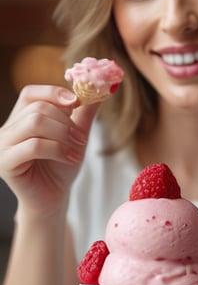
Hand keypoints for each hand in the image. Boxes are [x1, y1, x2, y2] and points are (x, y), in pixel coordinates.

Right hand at [0, 84, 98, 214]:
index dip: (53, 93)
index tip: (76, 102)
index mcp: (19, 118)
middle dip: (65, 121)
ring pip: (35, 123)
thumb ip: (84, 112)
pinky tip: (71, 159)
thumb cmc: (61, 166)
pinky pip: (34, 146)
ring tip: (77, 148)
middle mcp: (7, 129)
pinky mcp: (6, 163)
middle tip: (81, 137)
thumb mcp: (75, 134)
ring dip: (63, 134)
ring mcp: (3, 146)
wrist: (53, 198)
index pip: (30, 93)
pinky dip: (58, 150)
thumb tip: (101, 87)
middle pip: (37, 108)